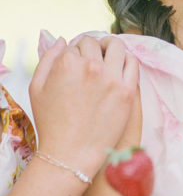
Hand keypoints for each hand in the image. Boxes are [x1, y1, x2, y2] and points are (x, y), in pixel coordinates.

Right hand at [30, 35, 138, 178]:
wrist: (71, 154)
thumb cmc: (51, 124)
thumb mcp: (37, 87)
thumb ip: (48, 58)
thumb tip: (64, 41)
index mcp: (67, 63)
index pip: (74, 44)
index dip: (74, 52)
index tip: (77, 61)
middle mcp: (91, 67)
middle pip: (94, 43)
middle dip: (91, 48)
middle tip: (92, 57)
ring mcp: (112, 79)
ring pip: (117, 46)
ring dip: (111, 47)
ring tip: (109, 55)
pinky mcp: (128, 92)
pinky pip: (133, 64)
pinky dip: (127, 60)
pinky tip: (121, 67)